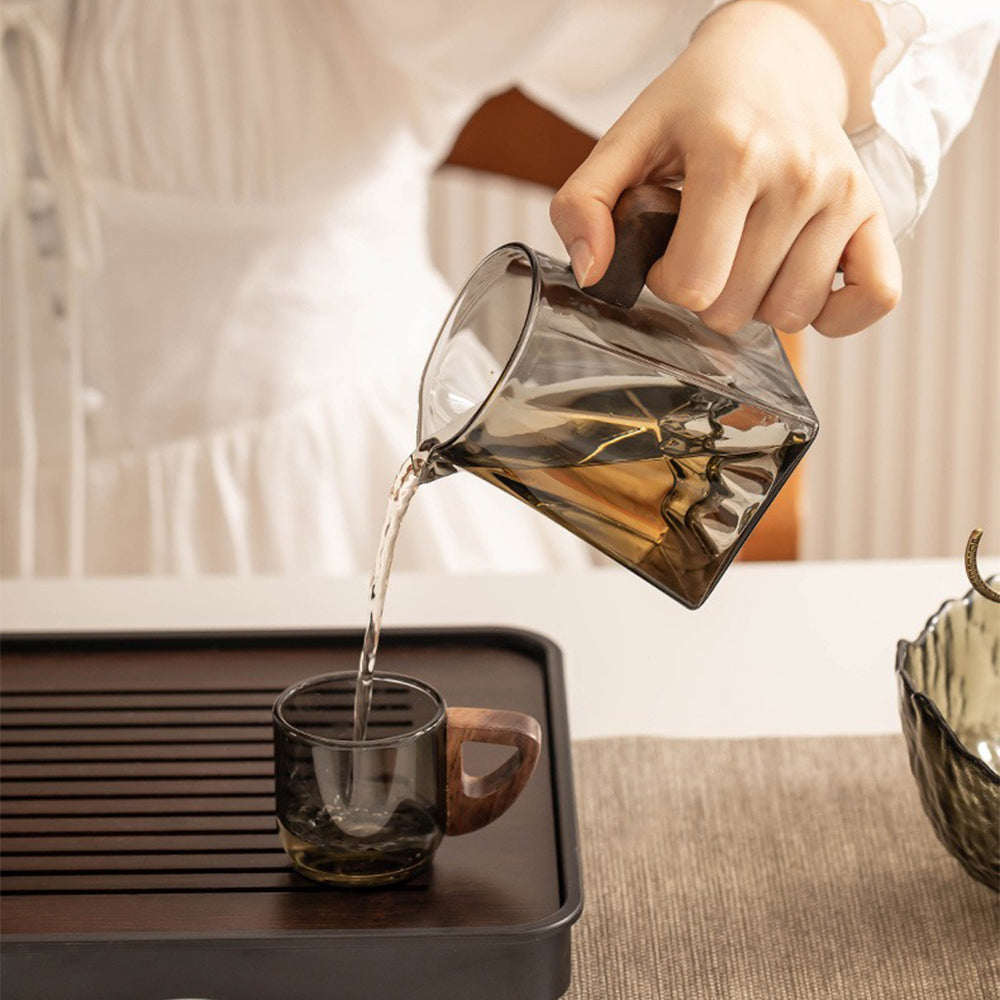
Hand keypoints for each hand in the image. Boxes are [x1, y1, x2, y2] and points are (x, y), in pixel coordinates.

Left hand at [549, 0, 900, 336]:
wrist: (775, 60)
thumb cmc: (695, 109)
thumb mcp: (625, 141)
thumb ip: (583, 203)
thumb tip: (593, 273)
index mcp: (731, 154)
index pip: (690, 285)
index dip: (665, 280)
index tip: (669, 244)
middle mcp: (797, 174)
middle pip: (735, 311)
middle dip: (707, 293)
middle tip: (708, 243)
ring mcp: (844, 195)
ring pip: (790, 316)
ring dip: (759, 301)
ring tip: (747, 250)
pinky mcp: (877, 213)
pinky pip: (876, 298)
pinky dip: (835, 312)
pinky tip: (801, 280)